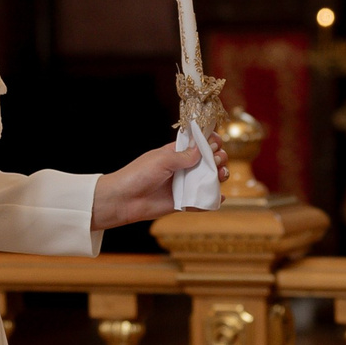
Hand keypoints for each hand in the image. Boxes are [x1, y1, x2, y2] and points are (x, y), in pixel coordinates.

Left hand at [90, 134, 230, 231]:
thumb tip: (202, 150)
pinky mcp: (183, 203)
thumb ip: (183, 156)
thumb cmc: (138, 175)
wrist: (124, 199)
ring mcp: (184, 185)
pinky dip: (212, 200)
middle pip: (208, 161)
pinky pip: (201, 202)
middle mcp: (182, 168)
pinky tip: (219, 197)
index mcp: (176, 153)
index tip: (216, 143)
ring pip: (208, 180)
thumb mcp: (161, 160)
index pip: (198, 144)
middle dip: (218, 158)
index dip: (210, 142)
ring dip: (219, 176)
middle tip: (217, 161)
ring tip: (221, 176)